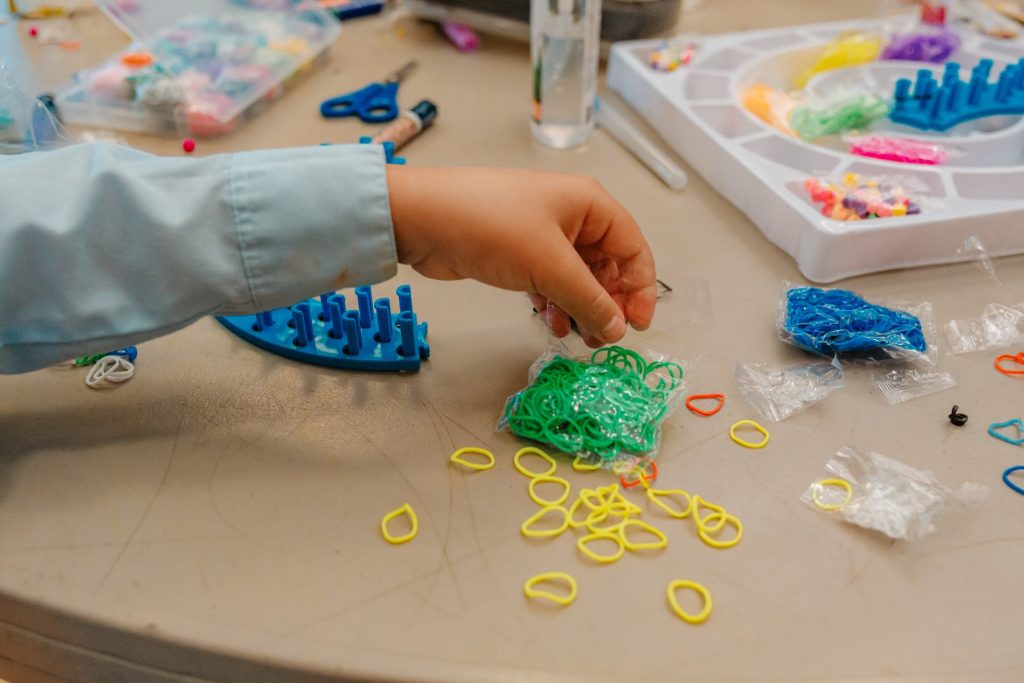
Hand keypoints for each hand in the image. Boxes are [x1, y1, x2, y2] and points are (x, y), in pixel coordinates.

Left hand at [387, 166, 656, 346]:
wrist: (424, 220)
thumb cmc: (492, 226)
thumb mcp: (550, 267)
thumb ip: (590, 301)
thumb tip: (619, 329)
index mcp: (589, 204)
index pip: (633, 248)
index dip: (640, 289)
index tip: (637, 326)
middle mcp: (571, 216)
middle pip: (607, 266)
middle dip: (608, 304)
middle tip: (603, 339)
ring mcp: (543, 234)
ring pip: (577, 278)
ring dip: (580, 308)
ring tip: (577, 337)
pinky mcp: (519, 252)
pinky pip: (550, 282)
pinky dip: (554, 303)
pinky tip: (549, 323)